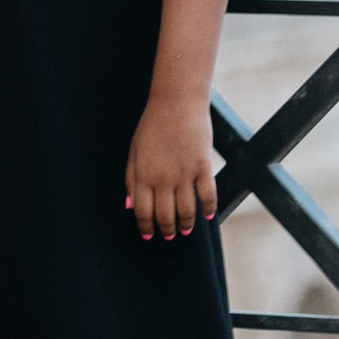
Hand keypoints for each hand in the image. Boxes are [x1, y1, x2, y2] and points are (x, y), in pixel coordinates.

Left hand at [125, 92, 218, 240]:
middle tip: (169, 235)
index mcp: (143, 174)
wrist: (176, 103)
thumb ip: (130, 178)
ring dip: (186, 225)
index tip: (149, 235)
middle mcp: (163, 178)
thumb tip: (129, 205)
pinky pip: (208, 195)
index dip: (146, 227)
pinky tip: (207, 216)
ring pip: (186, 211)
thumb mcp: (134, 150)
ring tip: (185, 230)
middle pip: (165, 215)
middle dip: (167, 229)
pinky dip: (209, 209)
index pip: (143, 211)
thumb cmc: (152, 125)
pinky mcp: (203, 167)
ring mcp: (184, 174)